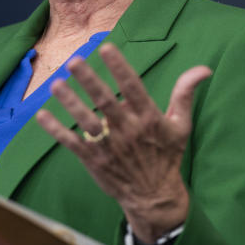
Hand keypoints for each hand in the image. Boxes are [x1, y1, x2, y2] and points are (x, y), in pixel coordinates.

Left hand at [35, 43, 211, 242]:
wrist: (153, 197)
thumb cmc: (167, 155)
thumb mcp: (181, 125)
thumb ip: (185, 93)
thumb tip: (203, 68)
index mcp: (148, 118)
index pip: (133, 87)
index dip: (120, 67)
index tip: (106, 48)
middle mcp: (127, 130)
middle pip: (105, 100)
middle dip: (89, 80)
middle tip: (73, 61)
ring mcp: (108, 146)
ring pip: (85, 121)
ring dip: (69, 102)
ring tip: (55, 84)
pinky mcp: (93, 160)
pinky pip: (71, 143)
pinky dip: (55, 130)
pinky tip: (41, 115)